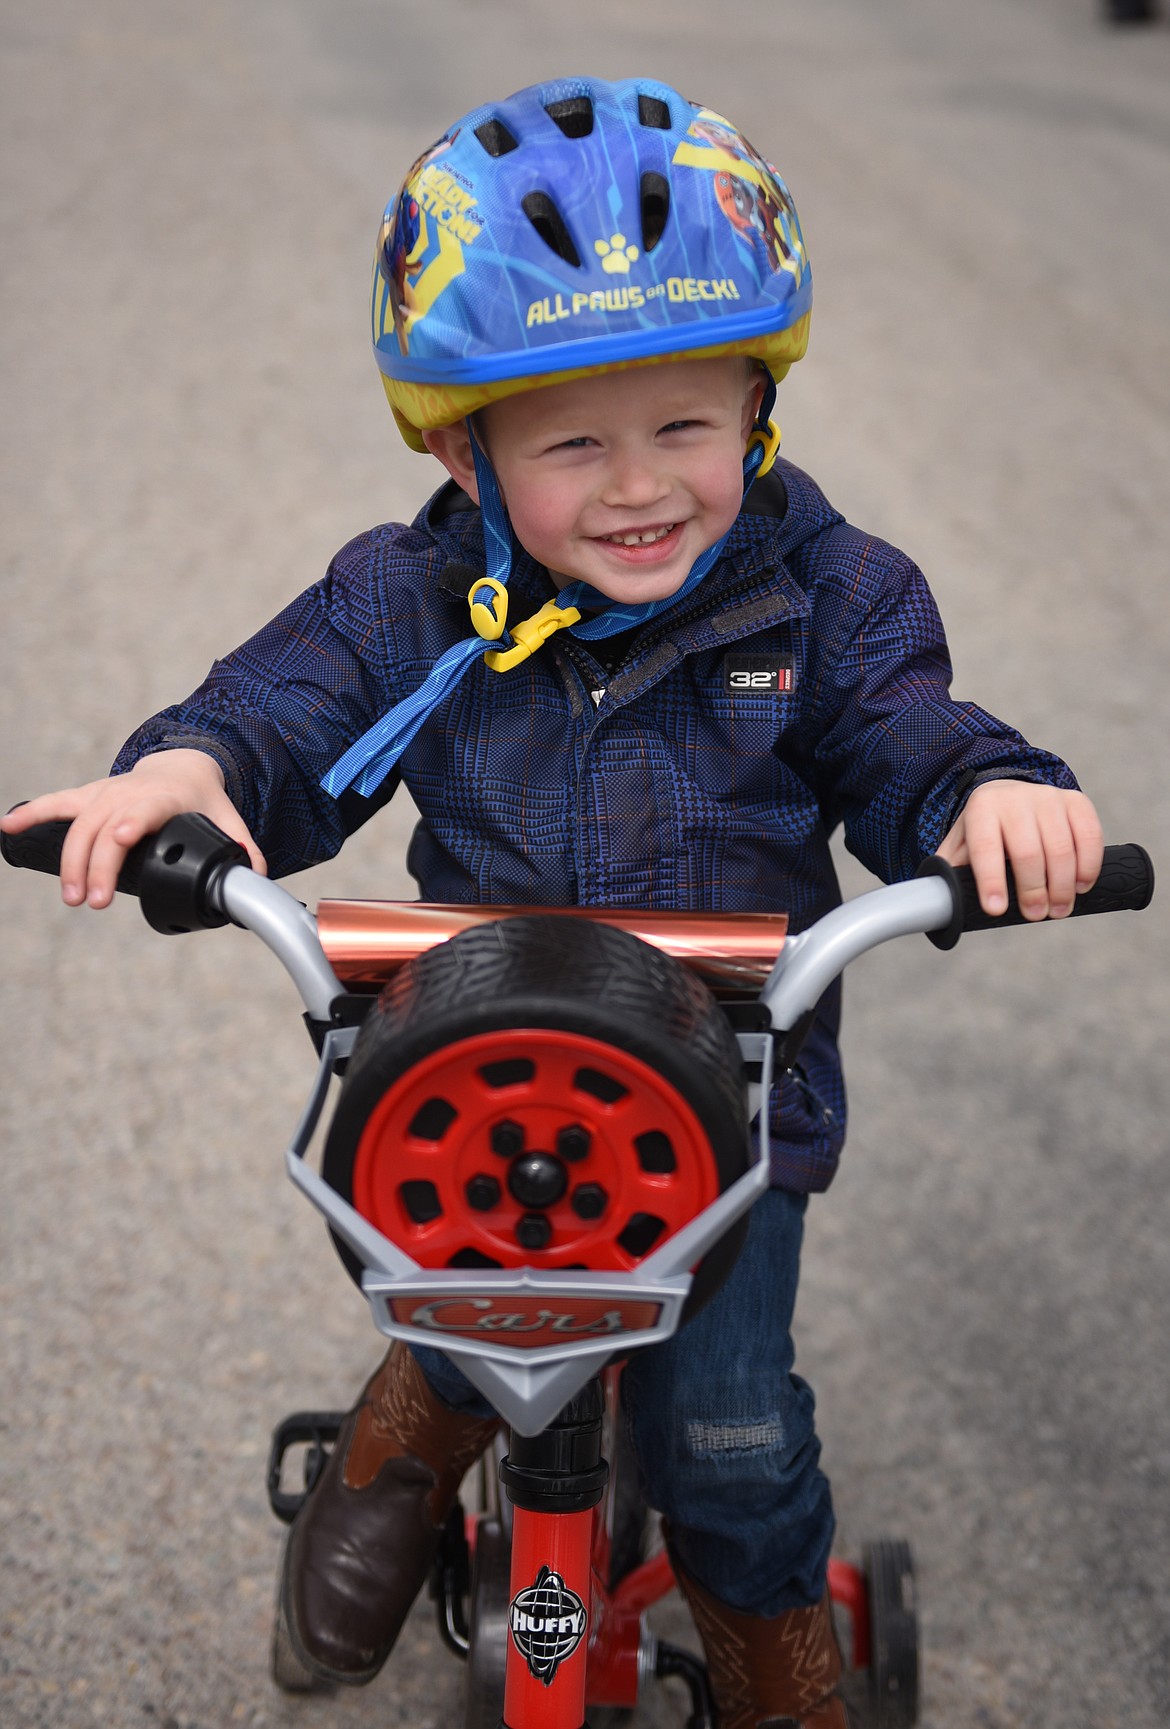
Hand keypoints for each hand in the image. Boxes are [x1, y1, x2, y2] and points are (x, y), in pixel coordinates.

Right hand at [0, 750, 266, 908]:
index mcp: (167, 796)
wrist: (184, 764)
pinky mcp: (90, 796)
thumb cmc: (204, 799)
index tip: (119, 839)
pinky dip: (31, 814)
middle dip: (96, 864)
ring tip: (72, 898)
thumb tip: (256, 884)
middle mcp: (132, 791)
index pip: (145, 809)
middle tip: (94, 903)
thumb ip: (243, 851)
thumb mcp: (228, 818)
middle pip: (104, 826)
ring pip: (79, 822)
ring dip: (70, 860)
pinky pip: (58, 804)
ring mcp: (108, 792)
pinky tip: (7, 828)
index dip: (130, 823)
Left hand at [937, 781, 1103, 919]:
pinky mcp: (1076, 802)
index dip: (991, 881)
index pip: (985, 847)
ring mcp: (1048, 797)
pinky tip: (1080, 886)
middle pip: (1028, 851)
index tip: (996, 910)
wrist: (1009, 797)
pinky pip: (1089, 835)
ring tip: (1058, 909)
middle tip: (1035, 915)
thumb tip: (938, 906)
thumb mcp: (960, 846)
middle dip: (1032, 890)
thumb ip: (949, 872)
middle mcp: (1015, 798)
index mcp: (981, 809)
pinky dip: (1087, 865)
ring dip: (1062, 885)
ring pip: (1061, 847)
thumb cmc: (984, 832)